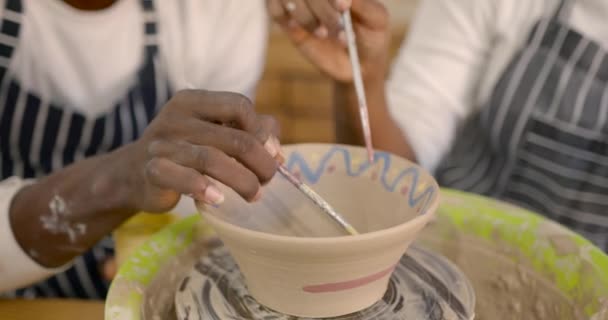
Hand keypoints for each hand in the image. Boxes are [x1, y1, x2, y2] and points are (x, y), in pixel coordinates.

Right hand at [117, 90, 281, 212]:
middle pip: (234, 138)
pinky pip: (182, 177)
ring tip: (254, 195)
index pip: (239, 105)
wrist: (132, 174)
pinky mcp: (152, 170)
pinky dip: (204, 188)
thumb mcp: (214, 134)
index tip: (271, 153)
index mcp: (194, 101)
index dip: (262, 131)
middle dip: (260, 163)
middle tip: (268, 179)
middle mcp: (177, 117)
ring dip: (242, 180)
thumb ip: (247, 133)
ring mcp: (162, 143)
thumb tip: (276, 150)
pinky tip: (218, 199)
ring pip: (212, 159)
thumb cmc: (183, 152)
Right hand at [267, 0, 389, 81]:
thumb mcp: (377, 20)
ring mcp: (302, 2)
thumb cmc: (371, 37)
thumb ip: (364, 5)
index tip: (344, 8)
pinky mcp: (288, 19)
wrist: (359, 65)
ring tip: (323, 35)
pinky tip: (299, 30)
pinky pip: (274, 10)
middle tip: (336, 28)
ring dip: (305, 16)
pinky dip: (284, 17)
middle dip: (322, 7)